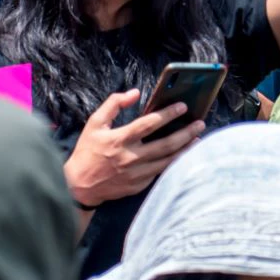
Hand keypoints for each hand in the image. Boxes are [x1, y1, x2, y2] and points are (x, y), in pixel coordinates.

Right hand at [63, 89, 204, 207]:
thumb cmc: (87, 152)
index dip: (168, 114)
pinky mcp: (139, 185)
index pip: (149, 124)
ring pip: (167, 161)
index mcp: (119, 140)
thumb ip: (113, 104)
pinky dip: (173, 163)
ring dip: (185, 149)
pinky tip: (183, 155)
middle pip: (165, 144)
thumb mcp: (94, 123)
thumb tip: (135, 92)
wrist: (79, 186)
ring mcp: (136, 174)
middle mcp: (130, 157)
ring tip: (198, 138)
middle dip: (186, 132)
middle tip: (200, 123)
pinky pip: (160, 172)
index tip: (183, 106)